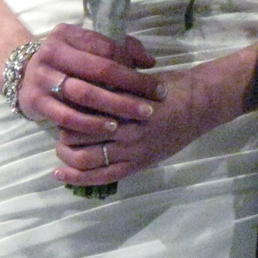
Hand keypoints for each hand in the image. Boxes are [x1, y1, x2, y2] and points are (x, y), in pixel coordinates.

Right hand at [13, 25, 163, 175]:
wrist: (23, 76)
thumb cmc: (66, 62)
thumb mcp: (85, 47)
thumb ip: (118, 48)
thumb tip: (149, 62)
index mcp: (66, 34)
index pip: (106, 46)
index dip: (132, 63)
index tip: (151, 78)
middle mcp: (52, 52)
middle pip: (99, 70)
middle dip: (131, 86)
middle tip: (154, 100)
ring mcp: (42, 77)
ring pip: (84, 94)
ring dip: (115, 106)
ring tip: (138, 115)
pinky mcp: (36, 101)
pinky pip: (67, 117)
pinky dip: (91, 124)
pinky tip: (110, 128)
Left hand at [52, 45, 257, 186]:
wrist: (198, 106)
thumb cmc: (167, 87)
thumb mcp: (136, 79)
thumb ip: (110, 86)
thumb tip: (79, 85)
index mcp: (124, 103)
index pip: (82, 110)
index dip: (66, 109)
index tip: (60, 106)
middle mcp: (125, 129)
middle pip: (79, 134)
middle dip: (63, 132)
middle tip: (59, 127)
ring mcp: (132, 151)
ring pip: (86, 159)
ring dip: (67, 155)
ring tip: (61, 150)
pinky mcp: (137, 165)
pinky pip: (102, 177)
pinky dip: (77, 178)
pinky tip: (60, 175)